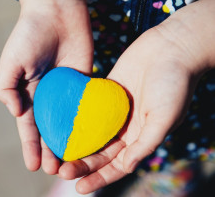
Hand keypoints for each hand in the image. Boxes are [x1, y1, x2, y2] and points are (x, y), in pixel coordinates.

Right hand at [0, 0, 93, 173]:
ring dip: (69, 143)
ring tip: (74, 163)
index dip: (30, 146)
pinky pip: (85, 107)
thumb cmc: (29, 35)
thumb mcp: (10, 62)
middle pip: (48, 129)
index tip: (34, 166)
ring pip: (68, 123)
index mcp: (26, 94)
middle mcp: (46, 97)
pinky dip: (88, 124)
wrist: (57, 12)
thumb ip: (5, 88)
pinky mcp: (83, 84)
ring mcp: (65, 92)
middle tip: (56, 171)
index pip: (28, 126)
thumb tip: (15, 113)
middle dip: (50, 150)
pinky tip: (92, 140)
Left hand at [58, 0, 214, 193]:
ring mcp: (114, 110)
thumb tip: (126, 166)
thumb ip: (146, 142)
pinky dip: (75, 117)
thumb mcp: (164, 117)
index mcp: (141, 137)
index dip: (99, 178)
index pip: (117, 165)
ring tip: (55, 152)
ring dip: (75, 143)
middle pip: (100, 152)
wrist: (172, 48)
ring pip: (91, 133)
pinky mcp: (105, 91)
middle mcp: (126, 127)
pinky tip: (58, 124)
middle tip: (60, 170)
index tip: (80, 188)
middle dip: (82, 163)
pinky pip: (88, 108)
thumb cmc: (174, 83)